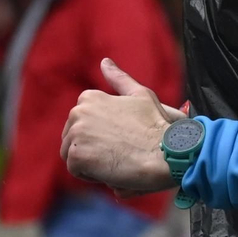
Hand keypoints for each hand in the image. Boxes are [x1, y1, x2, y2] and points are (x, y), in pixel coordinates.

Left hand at [61, 58, 182, 191]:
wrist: (164, 153)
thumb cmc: (156, 125)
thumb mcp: (140, 94)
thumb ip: (119, 78)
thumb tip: (104, 61)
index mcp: (89, 98)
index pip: (82, 123)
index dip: (100, 135)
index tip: (120, 140)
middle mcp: (78, 113)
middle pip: (74, 139)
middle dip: (91, 148)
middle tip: (119, 153)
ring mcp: (76, 134)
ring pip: (72, 155)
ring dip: (90, 162)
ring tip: (115, 161)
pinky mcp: (77, 156)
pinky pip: (75, 170)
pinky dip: (91, 175)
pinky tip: (111, 170)